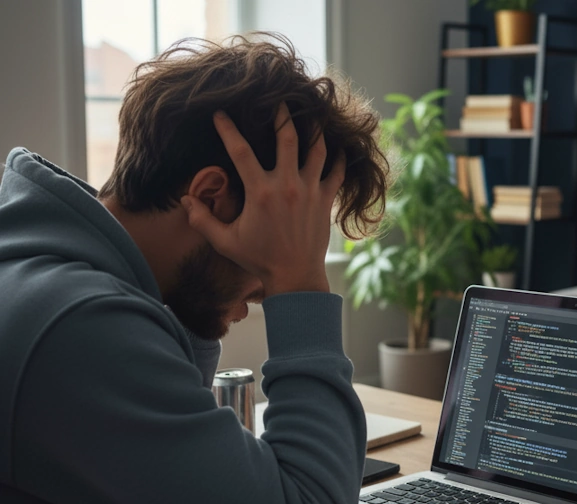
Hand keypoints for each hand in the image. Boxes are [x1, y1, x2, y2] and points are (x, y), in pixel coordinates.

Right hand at [182, 103, 345, 295]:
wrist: (295, 277)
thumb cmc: (259, 259)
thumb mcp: (225, 241)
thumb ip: (202, 220)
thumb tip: (184, 200)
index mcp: (260, 191)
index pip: (239, 150)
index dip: (227, 128)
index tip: (220, 113)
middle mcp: (287, 185)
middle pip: (287, 137)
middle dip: (282, 114)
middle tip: (279, 98)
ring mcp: (310, 191)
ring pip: (316, 149)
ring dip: (314, 128)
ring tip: (312, 112)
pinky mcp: (325, 200)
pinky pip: (336, 171)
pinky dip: (338, 156)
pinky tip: (337, 146)